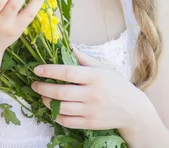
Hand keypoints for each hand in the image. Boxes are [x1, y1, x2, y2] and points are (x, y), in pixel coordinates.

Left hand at [30, 46, 153, 133]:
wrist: (133, 110)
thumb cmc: (116, 85)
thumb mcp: (103, 68)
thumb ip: (84, 58)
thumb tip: (67, 46)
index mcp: (94, 76)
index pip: (67, 72)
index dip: (49, 70)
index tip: (36, 69)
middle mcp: (92, 94)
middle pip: (61, 92)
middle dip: (43, 88)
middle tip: (34, 84)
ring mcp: (91, 110)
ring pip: (61, 107)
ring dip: (47, 101)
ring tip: (42, 96)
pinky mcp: (90, 123)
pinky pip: (67, 121)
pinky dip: (56, 116)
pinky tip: (53, 110)